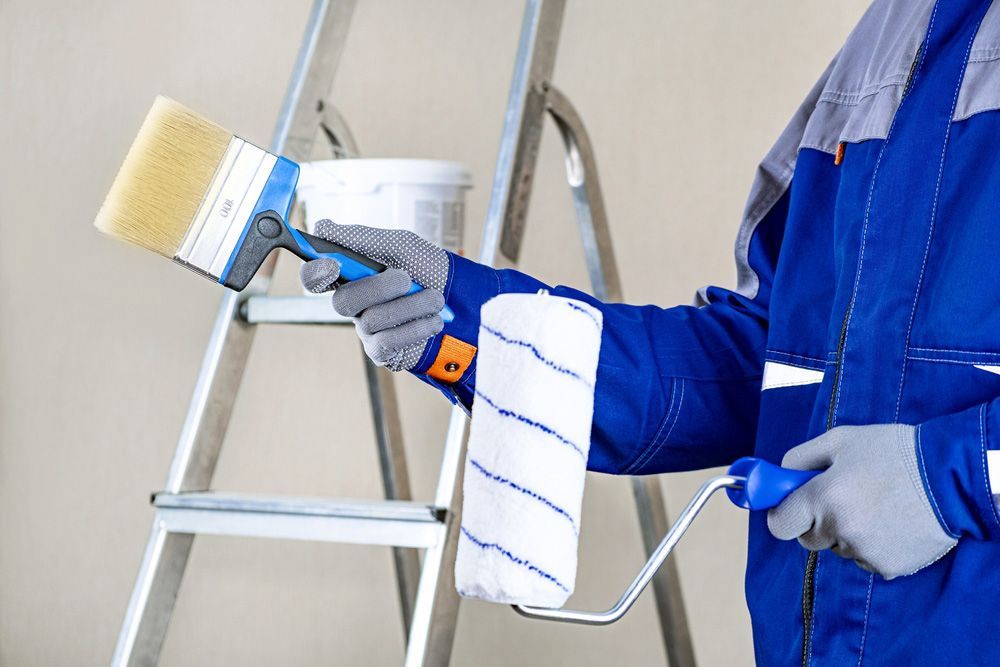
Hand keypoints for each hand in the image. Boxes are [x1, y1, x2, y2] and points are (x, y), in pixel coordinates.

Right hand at [300, 220, 448, 371]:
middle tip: (406, 279)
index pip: (315, 278)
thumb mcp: (401, 245)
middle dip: (378, 288)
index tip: (331, 265)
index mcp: (351, 275)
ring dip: (410, 306)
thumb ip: (362, 239)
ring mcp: (367, 329)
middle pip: (342, 302)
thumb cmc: (429, 269)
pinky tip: (433, 320)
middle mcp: (354, 303)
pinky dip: (415, 327)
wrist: (463, 300)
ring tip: (435, 298)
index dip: (315, 273)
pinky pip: (388, 342)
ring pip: (372, 320)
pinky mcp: (383, 351)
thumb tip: (323, 227)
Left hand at [767, 424, 956, 579]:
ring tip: (877, 505)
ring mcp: (864, 550)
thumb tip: (779, 477)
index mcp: (823, 496)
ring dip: (848, 532)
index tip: (789, 509)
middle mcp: (839, 528)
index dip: (782, 515)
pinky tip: (892, 522)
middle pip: (808, 539)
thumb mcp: (840, 440)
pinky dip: (873, 545)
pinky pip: (865, 558)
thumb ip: (800, 458)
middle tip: (842, 499)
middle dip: (817, 522)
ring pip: (839, 548)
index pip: (780, 524)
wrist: (950, 476)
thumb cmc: (892, 451)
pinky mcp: (887, 566)